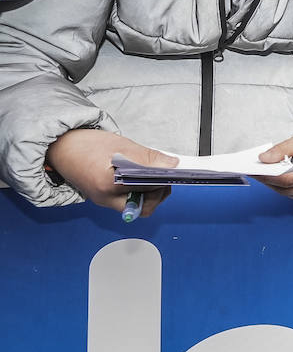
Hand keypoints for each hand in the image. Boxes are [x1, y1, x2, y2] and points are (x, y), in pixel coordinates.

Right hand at [45, 129, 174, 215]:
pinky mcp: (104, 197)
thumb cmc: (85, 145)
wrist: (60, 147)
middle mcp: (105, 199)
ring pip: (137, 204)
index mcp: (108, 186)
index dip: (163, 183)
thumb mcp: (122, 146)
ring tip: (153, 173)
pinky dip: (139, 189)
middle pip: (143, 207)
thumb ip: (148, 158)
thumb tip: (172, 164)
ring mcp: (104, 200)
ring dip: (150, 191)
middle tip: (165, 175)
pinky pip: (128, 199)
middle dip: (158, 192)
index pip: (147, 192)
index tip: (174, 174)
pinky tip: (142, 176)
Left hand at [257, 130, 292, 201]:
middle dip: (268, 181)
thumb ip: (283, 149)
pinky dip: (284, 187)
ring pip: (289, 194)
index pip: (286, 180)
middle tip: (254, 171)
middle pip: (286, 189)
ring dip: (275, 185)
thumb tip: (263, 159)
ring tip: (263, 173)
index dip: (268, 176)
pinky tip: (276, 178)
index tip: (254, 170)